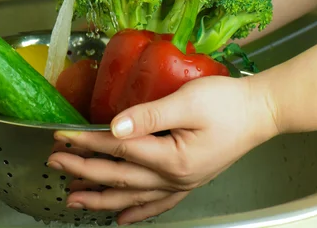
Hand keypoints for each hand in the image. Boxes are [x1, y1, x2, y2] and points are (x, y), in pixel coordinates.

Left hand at [47, 75, 278, 224]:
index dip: (86, 144)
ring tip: (74, 200)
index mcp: (172, 158)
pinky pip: (159, 204)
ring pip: (133, 197)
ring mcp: (182, 182)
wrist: (262, 111)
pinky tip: (123, 219)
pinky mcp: (189, 180)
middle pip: (119, 177)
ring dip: (102, 198)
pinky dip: (139, 212)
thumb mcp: (187, 101)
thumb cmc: (228, 102)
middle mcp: (174, 177)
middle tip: (54, 165)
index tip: (61, 137)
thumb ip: (149, 115)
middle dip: (83, 171)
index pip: (118, 150)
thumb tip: (114, 129)